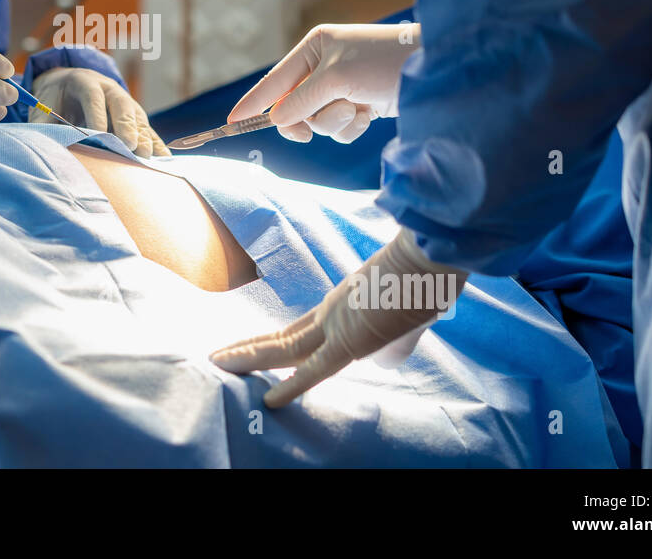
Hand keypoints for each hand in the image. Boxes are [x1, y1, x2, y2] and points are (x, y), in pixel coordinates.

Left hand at [30, 67, 168, 157]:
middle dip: (126, 126)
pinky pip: (147, 130)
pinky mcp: (135, 118)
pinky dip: (155, 144)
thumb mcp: (43, 107)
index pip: (92, 96)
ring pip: (137, 117)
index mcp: (84, 81)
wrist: (68, 85)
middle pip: (121, 105)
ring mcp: (125, 102)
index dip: (96, 114)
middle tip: (129, 146)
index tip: (97, 133)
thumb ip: (42, 123)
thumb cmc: (54, 100)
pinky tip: (163, 159)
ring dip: (143, 137)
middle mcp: (109, 89)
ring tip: (147, 157)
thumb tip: (39, 146)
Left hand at [210, 228, 466, 406]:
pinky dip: (292, 386)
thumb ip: (403, 321)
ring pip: (285, 347)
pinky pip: (316, 369)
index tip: (253, 348)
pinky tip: (269, 401)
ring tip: (217, 364)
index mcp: (346, 303)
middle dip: (251, 349)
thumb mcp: (414, 300)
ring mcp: (338, 322)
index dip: (276, 342)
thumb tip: (404, 338)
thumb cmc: (430, 271)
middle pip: (284, 336)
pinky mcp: (352, 338)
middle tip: (219, 356)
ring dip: (250, 358)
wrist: (433, 251)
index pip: (302, 329)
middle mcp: (334, 312)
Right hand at [229, 23, 420, 143]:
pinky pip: (339, 127)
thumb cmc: (384, 62)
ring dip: (335, 121)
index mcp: (314, 47)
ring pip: (317, 120)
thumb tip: (277, 119)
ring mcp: (342, 87)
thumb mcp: (337, 77)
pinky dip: (352, 125)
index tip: (232, 121)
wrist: (434, 71)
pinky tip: (369, 113)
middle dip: (307, 118)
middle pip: (294, 107)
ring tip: (357, 108)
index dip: (254, 102)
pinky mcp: (359, 104)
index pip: (274, 80)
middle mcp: (324, 66)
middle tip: (307, 132)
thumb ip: (302, 100)